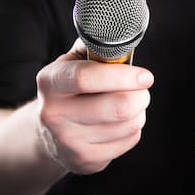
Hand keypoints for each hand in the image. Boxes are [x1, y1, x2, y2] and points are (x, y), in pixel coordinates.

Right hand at [35, 38, 153, 174]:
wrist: (49, 134)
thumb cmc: (71, 89)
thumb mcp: (73, 63)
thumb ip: (95, 48)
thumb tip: (124, 34)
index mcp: (50, 82)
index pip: (86, 77)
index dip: (122, 76)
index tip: (146, 76)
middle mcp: (54, 113)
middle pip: (117, 106)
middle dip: (140, 95)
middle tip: (142, 89)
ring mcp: (68, 141)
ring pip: (129, 124)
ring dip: (139, 111)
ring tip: (129, 104)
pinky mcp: (84, 161)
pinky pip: (129, 140)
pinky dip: (133, 129)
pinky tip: (120, 123)